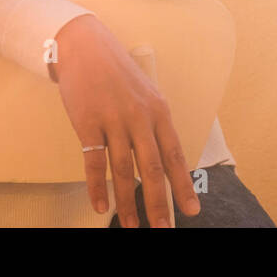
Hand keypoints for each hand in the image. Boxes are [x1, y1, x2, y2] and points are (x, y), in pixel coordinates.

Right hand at [49, 14, 200, 226]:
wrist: (85, 47)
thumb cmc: (118, 74)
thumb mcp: (146, 94)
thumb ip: (153, 125)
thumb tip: (164, 161)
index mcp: (159, 111)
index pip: (175, 155)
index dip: (182, 185)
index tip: (191, 211)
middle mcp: (140, 117)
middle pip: (152, 167)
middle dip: (159, 202)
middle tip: (164, 229)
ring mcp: (113, 120)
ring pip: (123, 169)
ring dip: (127, 202)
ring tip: (130, 226)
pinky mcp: (87, 123)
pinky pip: (93, 161)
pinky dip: (96, 187)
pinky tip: (99, 206)